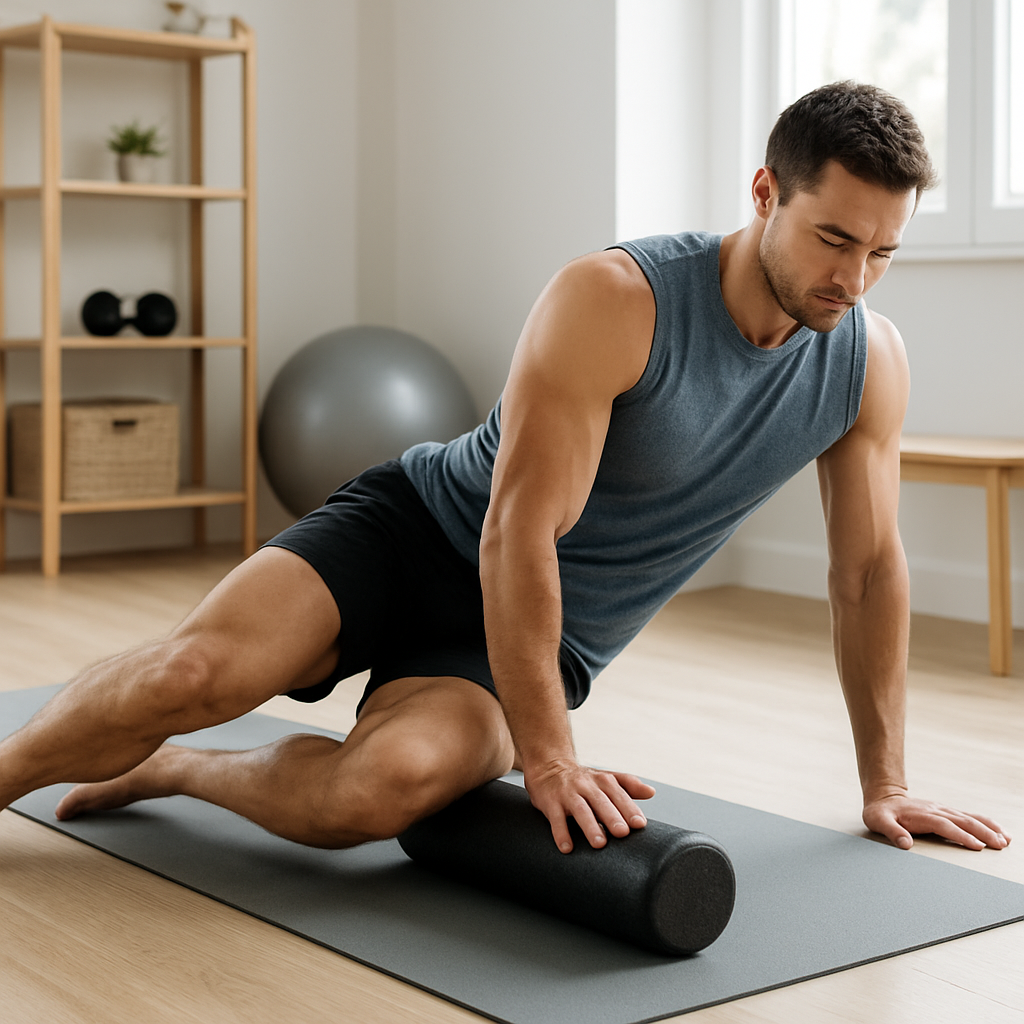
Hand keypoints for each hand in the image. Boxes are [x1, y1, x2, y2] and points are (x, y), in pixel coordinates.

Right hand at [524, 758, 655, 852]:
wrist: (548, 767)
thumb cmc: (583, 780)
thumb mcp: (605, 777)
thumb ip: (628, 785)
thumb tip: (651, 792)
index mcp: (602, 780)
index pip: (618, 794)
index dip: (629, 808)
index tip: (639, 824)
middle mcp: (586, 785)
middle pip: (600, 801)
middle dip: (612, 817)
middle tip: (622, 833)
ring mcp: (567, 793)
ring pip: (579, 809)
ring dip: (589, 826)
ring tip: (599, 844)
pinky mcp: (550, 802)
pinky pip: (556, 818)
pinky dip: (561, 833)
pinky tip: (567, 848)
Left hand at [863, 792, 1010, 850]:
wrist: (884, 797)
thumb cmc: (881, 812)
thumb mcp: (878, 821)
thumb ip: (891, 831)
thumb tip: (905, 844)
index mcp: (922, 815)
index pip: (945, 826)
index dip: (961, 836)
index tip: (977, 846)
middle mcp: (936, 810)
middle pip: (963, 821)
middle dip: (983, 832)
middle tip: (1000, 845)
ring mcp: (942, 810)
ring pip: (970, 818)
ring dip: (989, 827)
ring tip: (1006, 839)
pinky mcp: (946, 811)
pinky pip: (969, 816)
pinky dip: (986, 822)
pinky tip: (999, 830)